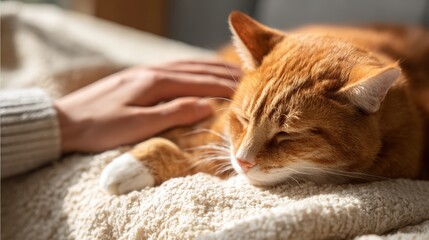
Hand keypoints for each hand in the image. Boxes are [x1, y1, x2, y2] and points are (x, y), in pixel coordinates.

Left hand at [54, 60, 241, 152]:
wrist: (63, 121)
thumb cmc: (98, 128)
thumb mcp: (137, 125)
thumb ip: (173, 113)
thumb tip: (206, 105)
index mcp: (155, 83)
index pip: (199, 82)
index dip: (224, 85)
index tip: (246, 89)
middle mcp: (152, 72)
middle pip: (195, 69)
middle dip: (222, 73)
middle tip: (246, 77)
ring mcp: (144, 72)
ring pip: (185, 66)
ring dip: (209, 68)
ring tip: (229, 71)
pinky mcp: (137, 77)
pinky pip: (173, 68)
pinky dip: (191, 69)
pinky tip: (196, 72)